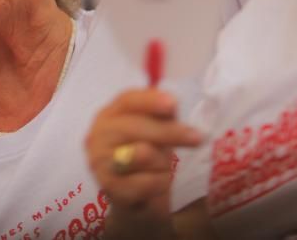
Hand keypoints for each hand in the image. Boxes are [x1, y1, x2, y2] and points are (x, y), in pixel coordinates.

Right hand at [85, 88, 202, 217]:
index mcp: (111, 113)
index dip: (151, 101)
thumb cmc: (148, 154)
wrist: (136, 196)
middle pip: (135, 126)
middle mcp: (99, 134)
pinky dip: (160, 184)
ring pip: (142, 154)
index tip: (173, 104)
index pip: (128, 100)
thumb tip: (173, 106)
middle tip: (197, 138)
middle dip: (169, 132)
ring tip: (167, 167)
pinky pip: (145, 182)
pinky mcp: (109, 187)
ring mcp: (100, 161)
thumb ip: (161, 117)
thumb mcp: (154, 131)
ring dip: (163, 161)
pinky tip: (160, 184)